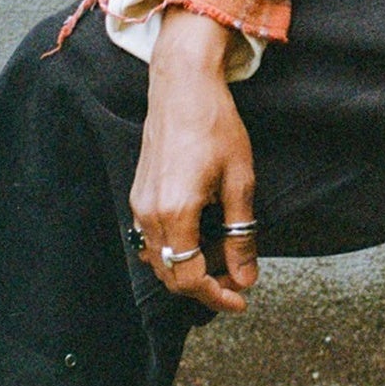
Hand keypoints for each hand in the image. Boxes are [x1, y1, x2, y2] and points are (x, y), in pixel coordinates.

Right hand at [130, 8, 258, 314]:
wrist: (182, 87)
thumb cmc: (215, 126)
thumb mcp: (240, 180)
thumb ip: (241, 234)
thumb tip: (246, 276)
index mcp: (176, 213)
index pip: (190, 277)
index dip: (216, 296)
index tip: (240, 299)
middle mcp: (149, 213)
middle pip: (170, 276)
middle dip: (204, 288)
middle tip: (237, 284)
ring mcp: (139, 204)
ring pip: (159, 260)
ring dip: (189, 269)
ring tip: (222, 260)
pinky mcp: (138, 194)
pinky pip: (152, 239)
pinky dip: (176, 250)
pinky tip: (202, 239)